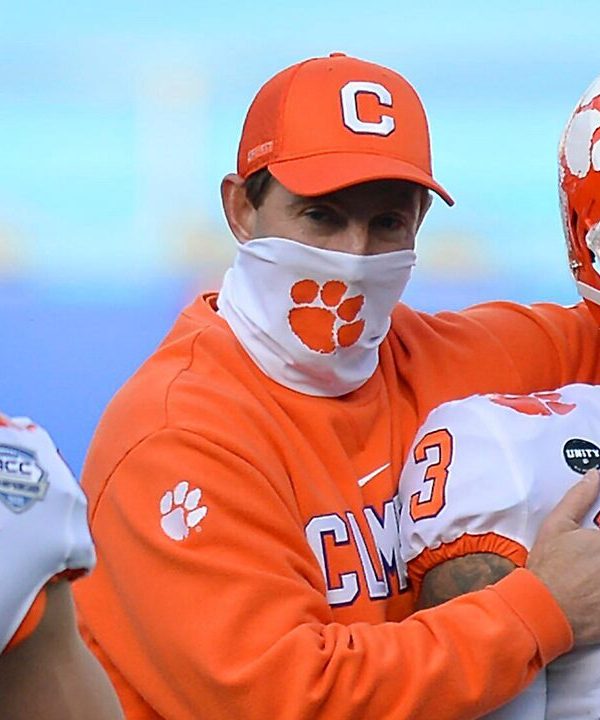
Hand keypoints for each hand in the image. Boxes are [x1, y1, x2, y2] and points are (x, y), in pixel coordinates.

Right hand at [527, 469, 599, 645]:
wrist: (543, 610)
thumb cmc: (549, 569)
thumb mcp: (557, 525)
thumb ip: (579, 498)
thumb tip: (593, 477)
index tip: (595, 532)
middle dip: (597, 551)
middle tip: (588, 555)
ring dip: (598, 566)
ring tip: (588, 573)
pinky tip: (591, 587)